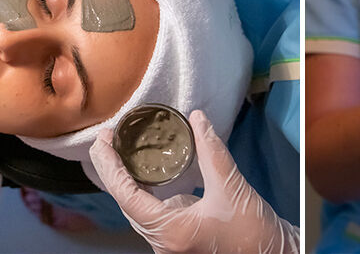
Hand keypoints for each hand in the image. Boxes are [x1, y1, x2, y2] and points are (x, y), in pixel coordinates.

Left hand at [89, 110, 298, 253]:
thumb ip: (212, 152)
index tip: (104, 140)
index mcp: (171, 232)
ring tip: (122, 151)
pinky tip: (147, 174)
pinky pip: (154, 215)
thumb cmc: (256, 232)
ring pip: (139, 211)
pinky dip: (146, 193)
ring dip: (128, 182)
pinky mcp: (180, 242)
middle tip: (110, 139)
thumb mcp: (232, 187)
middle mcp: (164, 243)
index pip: (126, 196)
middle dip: (114, 171)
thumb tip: (197, 118)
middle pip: (127, 204)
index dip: (110, 165)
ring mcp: (170, 245)